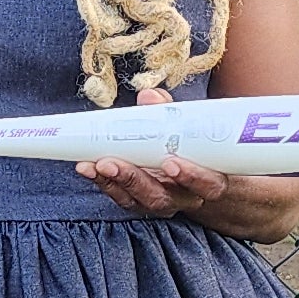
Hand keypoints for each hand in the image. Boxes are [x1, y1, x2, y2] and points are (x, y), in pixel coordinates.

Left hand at [77, 85, 227, 219]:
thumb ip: (172, 112)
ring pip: (137, 200)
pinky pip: (121, 196)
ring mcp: (162, 202)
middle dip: (134, 180)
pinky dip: (103, 182)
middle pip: (161, 197)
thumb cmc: (199, 147)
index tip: (171, 162)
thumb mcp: (194, 127)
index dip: (192, 177)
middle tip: (112, 164)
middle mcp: (185, 196)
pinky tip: (87, 167)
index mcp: (211, 180)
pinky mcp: (140, 201)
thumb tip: (149, 96)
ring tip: (93, 164)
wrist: (201, 174)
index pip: (208, 185)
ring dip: (112, 182)